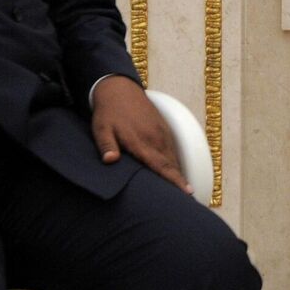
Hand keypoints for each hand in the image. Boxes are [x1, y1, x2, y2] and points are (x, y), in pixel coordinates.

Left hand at [90, 74, 190, 193]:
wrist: (119, 89)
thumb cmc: (108, 113)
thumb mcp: (101, 129)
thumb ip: (106, 145)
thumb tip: (111, 160)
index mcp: (141, 141)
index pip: (161, 165)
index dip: (175, 180)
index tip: (188, 192)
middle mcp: (156, 137)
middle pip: (171, 164)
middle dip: (180, 181)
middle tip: (189, 200)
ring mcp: (161, 131)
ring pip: (173, 156)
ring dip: (178, 172)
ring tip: (184, 189)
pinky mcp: (163, 127)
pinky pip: (172, 148)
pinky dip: (175, 161)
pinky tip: (175, 170)